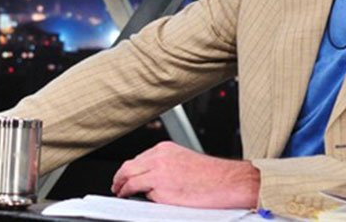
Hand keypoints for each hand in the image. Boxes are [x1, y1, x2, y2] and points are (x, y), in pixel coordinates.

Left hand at [111, 141, 259, 208]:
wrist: (229, 182)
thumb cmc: (214, 176)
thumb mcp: (185, 162)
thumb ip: (167, 166)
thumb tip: (153, 178)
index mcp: (165, 149)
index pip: (139, 158)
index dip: (129, 168)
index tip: (125, 174)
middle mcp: (159, 157)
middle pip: (129, 165)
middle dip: (119, 176)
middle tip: (116, 184)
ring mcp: (158, 171)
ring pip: (129, 176)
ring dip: (121, 185)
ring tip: (119, 191)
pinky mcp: (160, 187)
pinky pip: (137, 190)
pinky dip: (129, 193)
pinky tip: (127, 196)